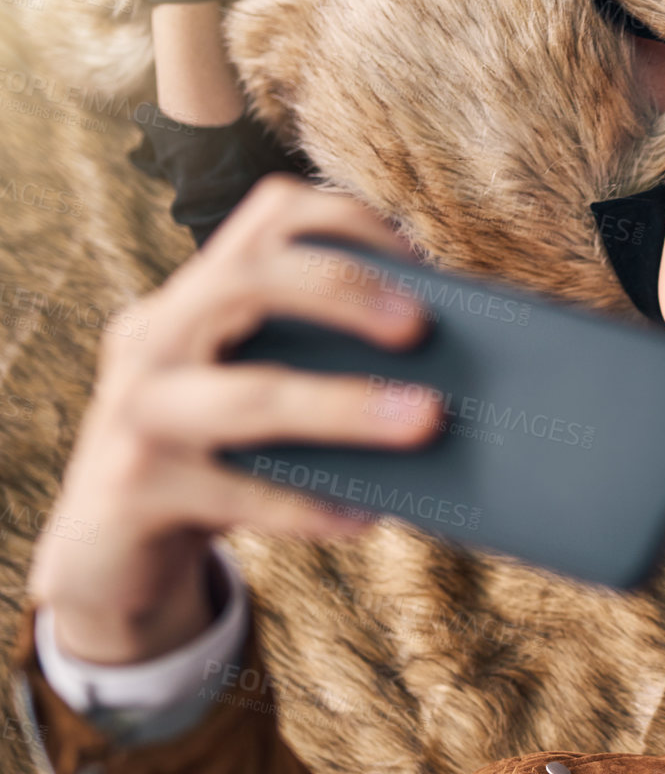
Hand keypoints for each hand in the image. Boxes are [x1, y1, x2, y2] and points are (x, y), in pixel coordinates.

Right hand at [27, 176, 440, 666]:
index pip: (265, 218)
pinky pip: (237, 494)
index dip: (345, 221)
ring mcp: (135, 413)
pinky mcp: (134, 488)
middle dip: (341, 290)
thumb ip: (317, 370)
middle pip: (244, 279)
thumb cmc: (216, 462)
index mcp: (192, 300)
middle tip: (420, 326)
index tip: (416, 259)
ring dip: (347, 407)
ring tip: (428, 419)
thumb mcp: (254, 399)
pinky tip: (365, 515)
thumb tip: (446, 376)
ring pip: (249, 398)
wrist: (108, 555)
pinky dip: (308, 506)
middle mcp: (154, 339)